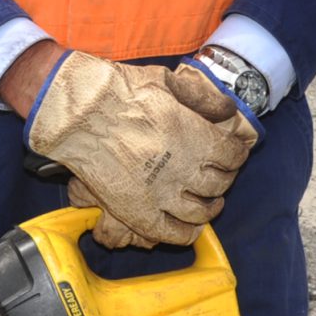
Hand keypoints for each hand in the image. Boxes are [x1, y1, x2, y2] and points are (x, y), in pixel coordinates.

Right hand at [26, 52, 255, 246]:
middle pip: (220, 184)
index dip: (236, 154)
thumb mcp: (168, 81)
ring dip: (211, 208)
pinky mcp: (139, 213)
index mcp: (198, 137)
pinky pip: (173, 234)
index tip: (233, 152)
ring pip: (201, 211)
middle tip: (221, 175)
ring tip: (210, 204)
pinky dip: (187, 234)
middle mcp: (187, 169)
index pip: (233, 155)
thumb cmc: (120, 92)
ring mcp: (163, 195)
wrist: (79, 113)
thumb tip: (227, 111)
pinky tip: (190, 227)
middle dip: (225, 179)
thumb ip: (202, 98)